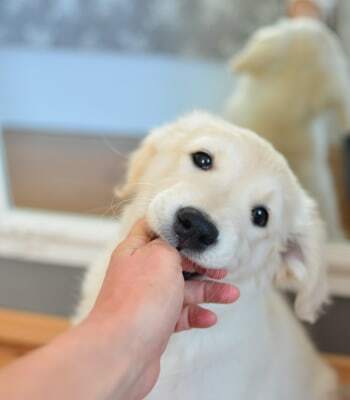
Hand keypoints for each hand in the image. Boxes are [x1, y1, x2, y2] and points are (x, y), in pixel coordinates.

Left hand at [89, 219, 238, 398]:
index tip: (197, 230)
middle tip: (221, 267)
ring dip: (207, 290)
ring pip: (182, 289)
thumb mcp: (161, 256)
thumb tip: (179, 241)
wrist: (121, 354)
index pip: (153, 228)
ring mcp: (147, 299)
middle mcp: (139, 273)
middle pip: (174, 260)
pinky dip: (197, 314)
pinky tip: (210, 318)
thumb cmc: (138, 302)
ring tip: (231, 294)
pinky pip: (180, 314)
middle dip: (200, 263)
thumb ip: (172, 243)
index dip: (174, 226)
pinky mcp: (154, 323)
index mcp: (135, 250)